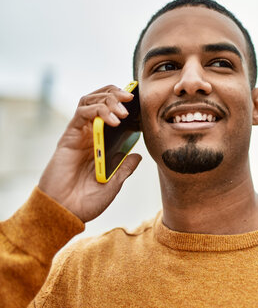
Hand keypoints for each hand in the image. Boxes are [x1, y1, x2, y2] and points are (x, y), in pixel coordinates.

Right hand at [38, 85, 141, 222]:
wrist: (65, 212)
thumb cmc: (86, 202)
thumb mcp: (114, 184)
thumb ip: (124, 168)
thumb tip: (138, 155)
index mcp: (103, 145)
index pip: (113, 115)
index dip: (126, 105)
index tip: (141, 103)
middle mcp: (91, 136)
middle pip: (102, 101)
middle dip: (117, 94)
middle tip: (132, 97)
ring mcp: (79, 134)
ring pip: (91, 102)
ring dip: (108, 99)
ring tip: (123, 109)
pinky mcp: (69, 136)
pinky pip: (81, 114)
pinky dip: (97, 111)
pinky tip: (112, 120)